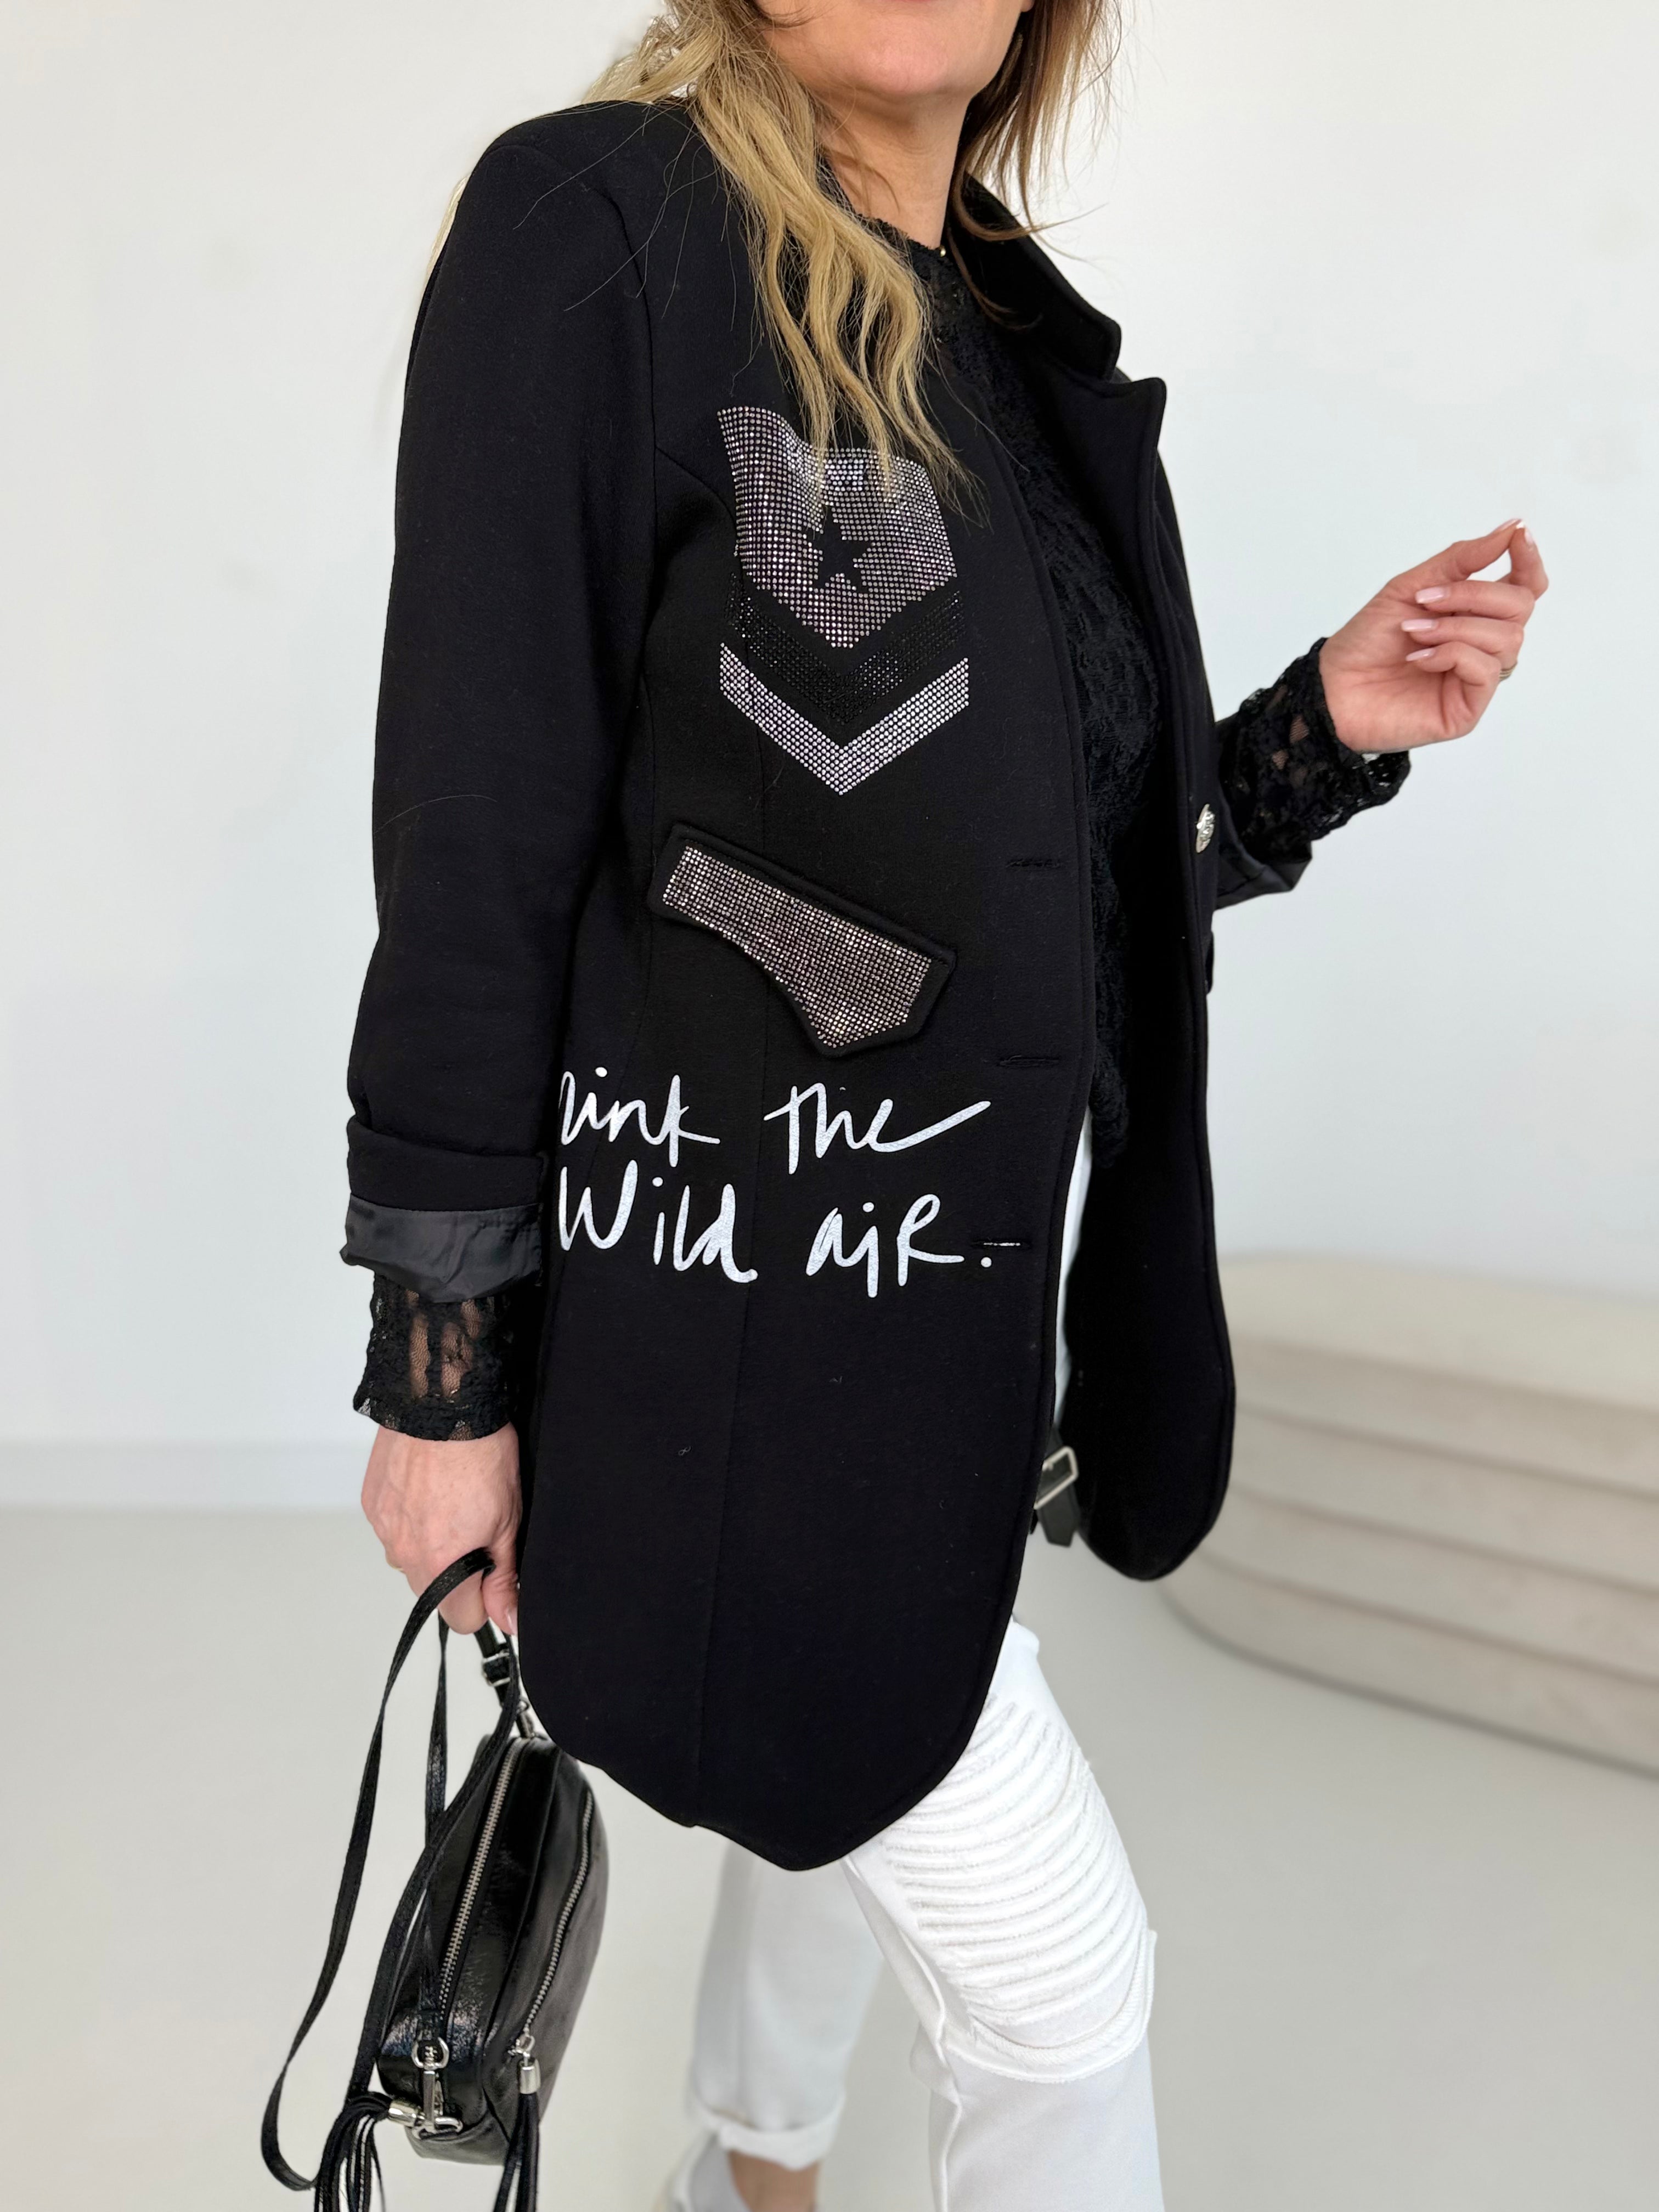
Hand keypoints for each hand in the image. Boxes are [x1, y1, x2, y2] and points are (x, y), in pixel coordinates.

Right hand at [361, 1424, 520, 1633]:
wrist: (442, 1403)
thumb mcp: (509, 1520)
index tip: (494, 1574)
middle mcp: (404, 1553)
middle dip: (456, 1571)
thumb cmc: (482, 1454)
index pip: (462, 1619)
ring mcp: (384, 1528)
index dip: (484, 1600)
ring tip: (451, 1503)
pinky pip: (393, 1529)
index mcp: (440, 1564)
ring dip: (430, 1543)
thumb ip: (504, 1577)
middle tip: (476, 1527)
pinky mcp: (372, 1504)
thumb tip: (509, 1619)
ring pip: (410, 1558)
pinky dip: (410, 1517)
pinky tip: (428, 1489)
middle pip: (433, 1590)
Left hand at [1318, 519, 1548, 753]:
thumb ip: (1462, 559)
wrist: (1334, 687)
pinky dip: (1451, 654)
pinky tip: (1418, 659)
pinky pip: (1486, 669)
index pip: (1526, 586)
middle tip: (1426, 601)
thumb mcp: (1412, 586)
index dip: (1529, 559)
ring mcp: (1479, 678)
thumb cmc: (1368, 640)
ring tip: (1414, 633)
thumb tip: (1510, 529)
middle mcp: (1484, 645)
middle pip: (1520, 606)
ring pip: (1507, 638)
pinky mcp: (1469, 709)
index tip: (1518, 534)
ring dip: (1455, 627)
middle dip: (1474, 595)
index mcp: (1475, 613)